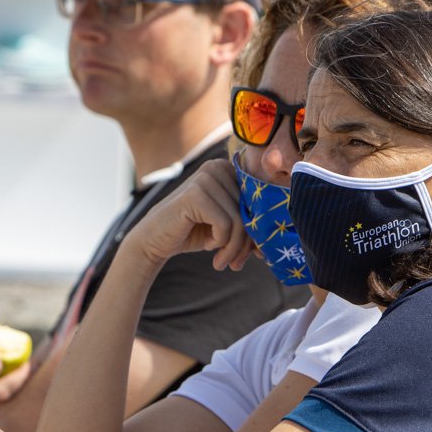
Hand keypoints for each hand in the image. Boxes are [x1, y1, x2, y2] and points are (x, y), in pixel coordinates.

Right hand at [125, 160, 254, 270]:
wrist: (154, 241)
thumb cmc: (193, 232)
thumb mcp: (226, 226)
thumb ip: (249, 224)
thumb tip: (277, 238)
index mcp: (228, 169)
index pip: (257, 201)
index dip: (258, 230)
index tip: (254, 255)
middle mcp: (217, 167)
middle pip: (250, 211)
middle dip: (245, 244)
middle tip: (234, 264)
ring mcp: (206, 178)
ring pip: (240, 220)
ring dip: (233, 248)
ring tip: (222, 262)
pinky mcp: (196, 194)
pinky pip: (226, 224)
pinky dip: (219, 242)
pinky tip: (207, 246)